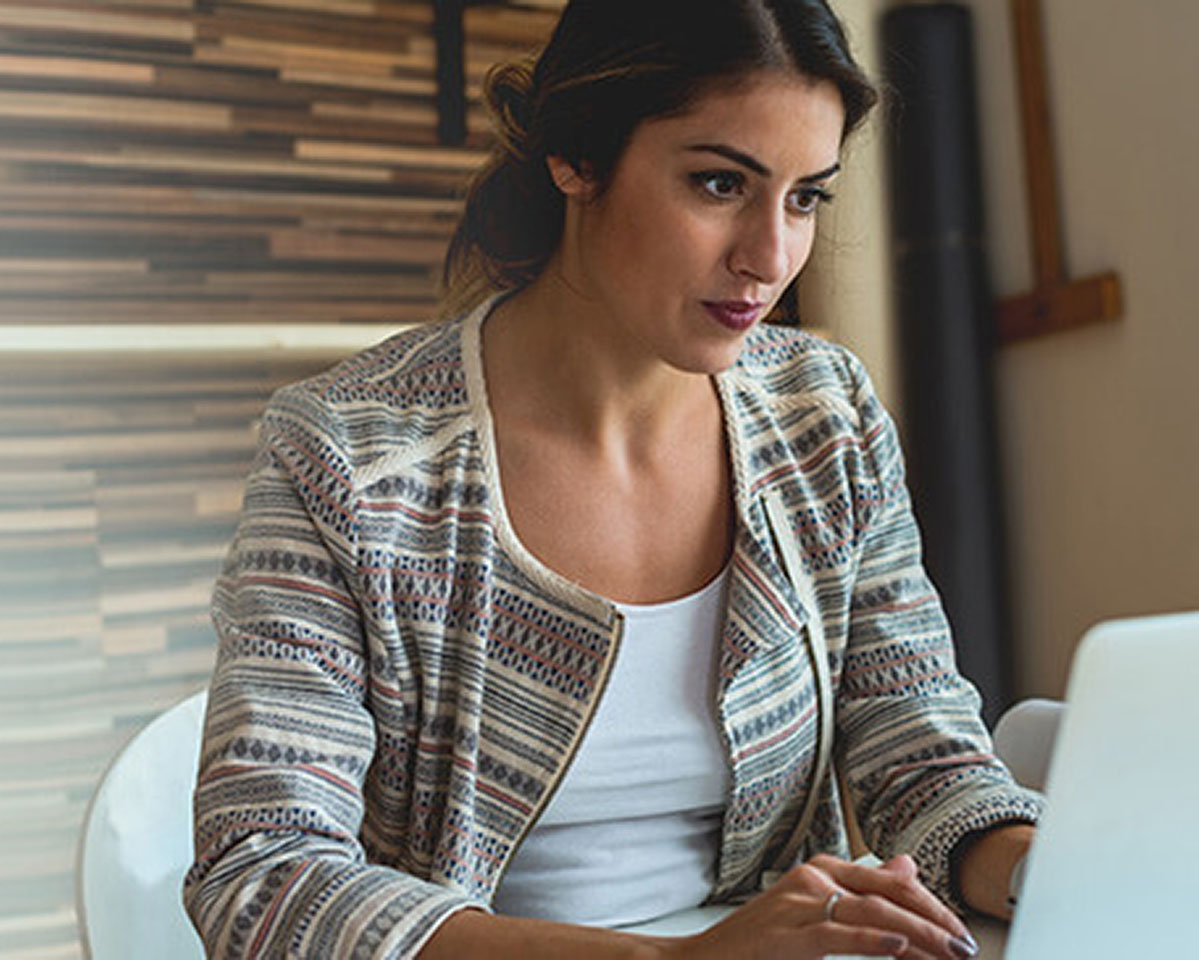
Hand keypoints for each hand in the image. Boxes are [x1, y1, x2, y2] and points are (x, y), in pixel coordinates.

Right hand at [659, 854, 978, 959]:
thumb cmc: (757, 945)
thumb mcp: (814, 913)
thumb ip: (861, 890)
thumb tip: (906, 865)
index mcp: (820, 870)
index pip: (890, 880)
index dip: (929, 903)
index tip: (957, 931)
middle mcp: (812, 877)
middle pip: (888, 893)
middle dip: (933, 920)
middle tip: (964, 947)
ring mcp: (798, 902)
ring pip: (872, 910)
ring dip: (919, 934)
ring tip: (949, 953)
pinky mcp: (787, 932)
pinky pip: (838, 933)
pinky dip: (873, 938)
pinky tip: (899, 944)